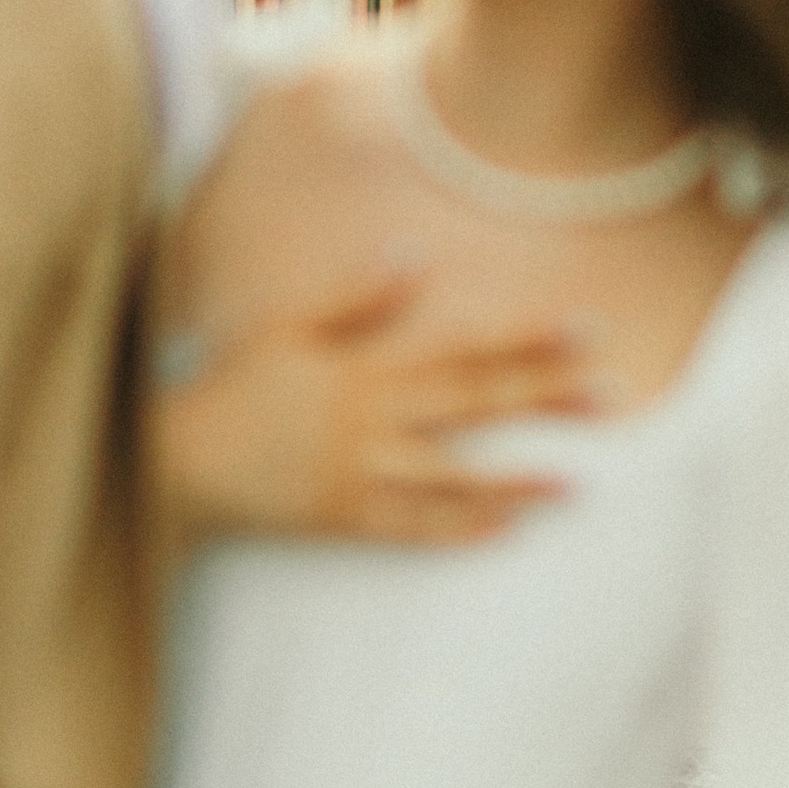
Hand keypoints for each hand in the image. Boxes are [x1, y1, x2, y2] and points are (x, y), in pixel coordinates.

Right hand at [153, 268, 603, 547]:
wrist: (177, 462)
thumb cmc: (232, 384)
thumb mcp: (287, 327)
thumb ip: (353, 297)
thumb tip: (412, 257)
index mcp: (363, 368)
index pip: (460, 346)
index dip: (524, 337)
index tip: (583, 327)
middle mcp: (371, 423)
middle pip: (472, 407)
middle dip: (543, 398)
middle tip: (611, 397)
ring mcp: (360, 477)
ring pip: (454, 480)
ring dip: (519, 481)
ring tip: (577, 483)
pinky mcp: (344, 521)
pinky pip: (413, 530)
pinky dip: (462, 529)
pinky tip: (508, 528)